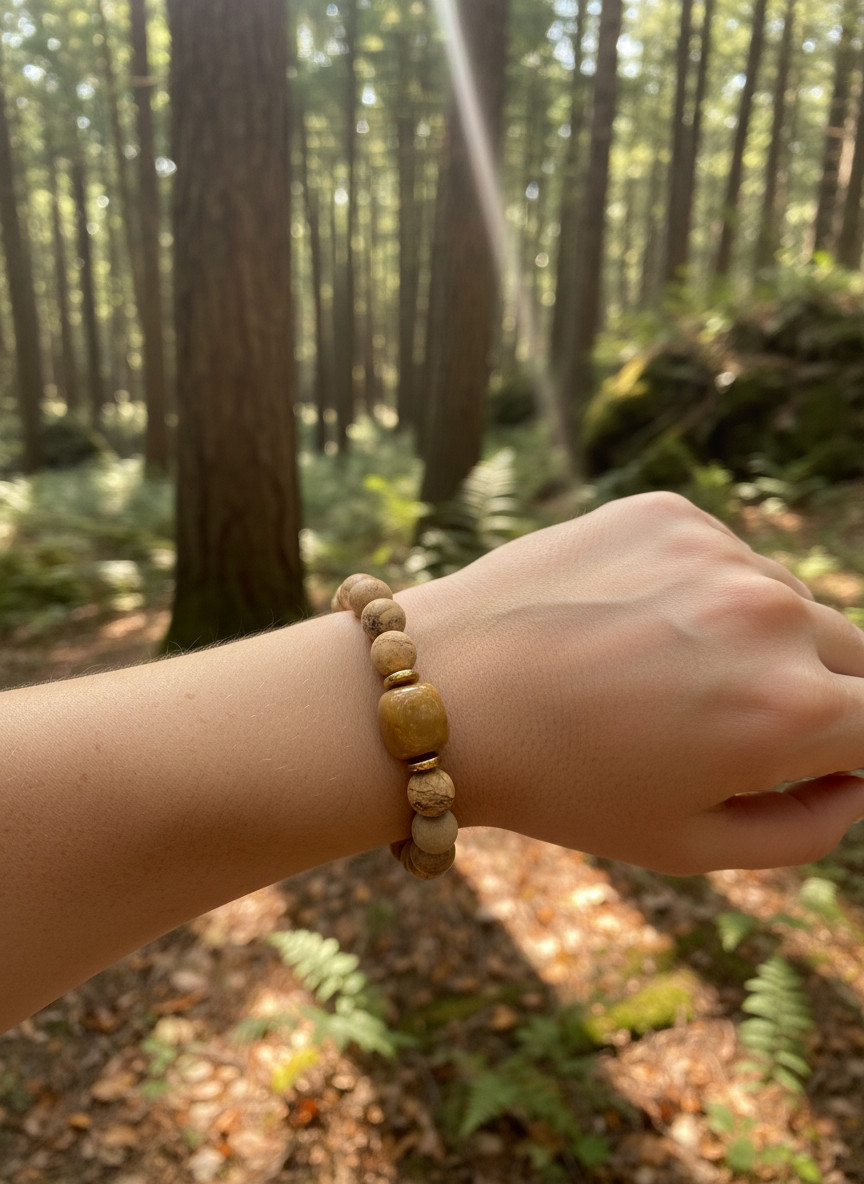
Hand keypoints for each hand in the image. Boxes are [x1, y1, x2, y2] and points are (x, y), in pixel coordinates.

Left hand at [401, 492, 863, 872]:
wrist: (441, 692)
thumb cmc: (562, 784)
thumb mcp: (690, 844)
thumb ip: (805, 829)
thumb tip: (854, 784)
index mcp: (791, 710)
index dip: (856, 749)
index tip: (819, 755)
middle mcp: (771, 615)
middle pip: (851, 656)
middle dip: (818, 695)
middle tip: (730, 724)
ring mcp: (719, 551)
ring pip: (783, 600)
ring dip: (754, 638)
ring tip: (656, 674)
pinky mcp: (668, 511)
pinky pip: (721, 557)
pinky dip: (698, 590)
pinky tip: (625, 623)